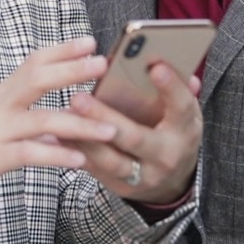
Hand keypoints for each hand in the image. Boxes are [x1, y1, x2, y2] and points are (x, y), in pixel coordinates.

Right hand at [0, 37, 116, 201]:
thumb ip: (28, 108)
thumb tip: (70, 108)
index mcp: (2, 92)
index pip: (33, 62)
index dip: (62, 50)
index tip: (90, 42)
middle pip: (36, 79)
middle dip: (71, 70)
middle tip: (102, 65)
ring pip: (41, 121)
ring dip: (79, 124)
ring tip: (110, 129)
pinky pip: (29, 154)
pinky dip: (56, 156)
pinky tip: (79, 159)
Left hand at [67, 62, 201, 203]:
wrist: (171, 183)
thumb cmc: (172, 134)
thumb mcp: (182, 113)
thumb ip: (175, 87)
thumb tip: (165, 57)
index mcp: (184, 130)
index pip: (182, 107)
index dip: (171, 87)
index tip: (154, 65)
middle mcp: (165, 156)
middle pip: (135, 137)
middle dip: (105, 117)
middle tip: (80, 96)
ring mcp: (143, 175)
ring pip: (111, 159)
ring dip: (85, 137)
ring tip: (65, 113)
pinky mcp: (121, 186)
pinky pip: (95, 170)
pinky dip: (76, 152)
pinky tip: (58, 135)